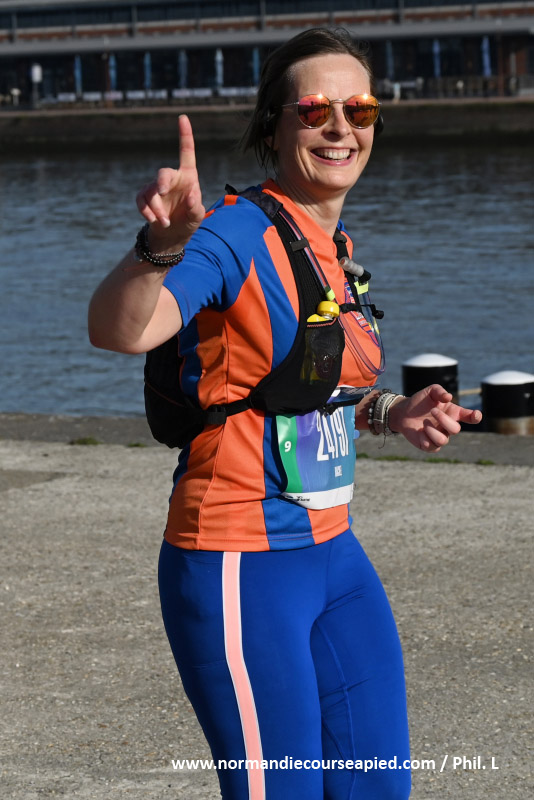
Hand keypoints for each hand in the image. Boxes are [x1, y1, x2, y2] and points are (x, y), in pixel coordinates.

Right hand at [135, 114, 204, 250]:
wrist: (173, 234)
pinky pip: (141, 200)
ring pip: (151, 192)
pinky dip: (146, 212)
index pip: (186, 153)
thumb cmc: (189, 221)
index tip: (183, 118)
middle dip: (162, 181)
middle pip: (163, 173)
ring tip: (165, 223)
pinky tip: (155, 221)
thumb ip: (196, 206)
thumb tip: (191, 194)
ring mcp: (156, 188)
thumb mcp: (197, 216)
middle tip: (163, 190)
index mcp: (188, 177)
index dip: (185, 135)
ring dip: (156, 209)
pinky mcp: (145, 198)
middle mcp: (171, 179)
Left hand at [388, 384, 482, 452]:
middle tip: (432, 411)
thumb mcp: (429, 391)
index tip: (476, 414)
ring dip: (432, 430)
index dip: (475, 417)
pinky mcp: (430, 446)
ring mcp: (440, 436)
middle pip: (455, 430)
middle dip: (443, 420)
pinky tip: (419, 431)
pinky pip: (432, 446)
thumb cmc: (419, 401)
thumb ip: (439, 391)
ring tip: (424, 422)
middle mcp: (449, 426)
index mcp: (454, 413)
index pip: (470, 417)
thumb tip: (448, 397)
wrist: (403, 412)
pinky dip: (424, 438)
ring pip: (443, 440)